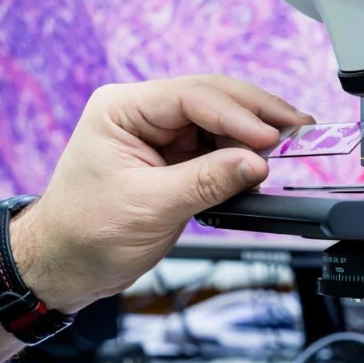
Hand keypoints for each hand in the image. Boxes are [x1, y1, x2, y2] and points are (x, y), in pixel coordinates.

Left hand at [13, 76, 313, 311]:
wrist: (64, 265)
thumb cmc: (86, 234)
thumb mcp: (150, 207)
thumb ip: (207, 181)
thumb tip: (256, 163)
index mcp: (122, 108)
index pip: (191, 97)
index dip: (237, 115)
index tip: (270, 139)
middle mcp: (142, 112)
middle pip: (212, 97)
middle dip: (257, 113)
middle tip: (299, 128)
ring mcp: (160, 133)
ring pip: (220, 119)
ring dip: (255, 132)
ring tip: (293, 144)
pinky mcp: (173, 156)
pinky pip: (216, 145)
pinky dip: (243, 153)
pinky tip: (266, 161)